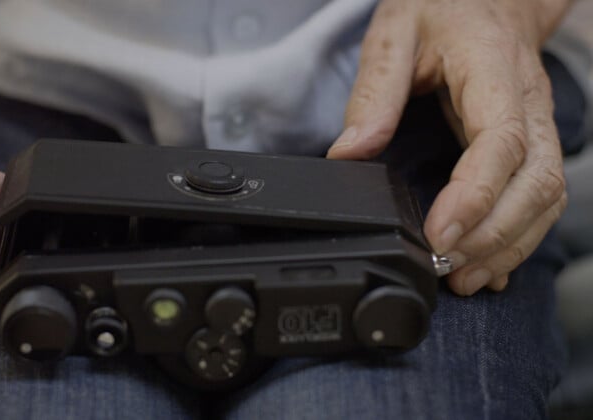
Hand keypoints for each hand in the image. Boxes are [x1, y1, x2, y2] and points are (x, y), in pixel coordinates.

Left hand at [327, 0, 570, 294]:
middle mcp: (528, 103)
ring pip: (546, 197)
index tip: (440, 235)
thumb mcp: (394, 33)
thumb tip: (349, 153)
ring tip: (464, 278)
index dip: (475, 196)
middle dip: (495, 235)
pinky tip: (491, 265)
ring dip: (509, 245)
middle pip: (535, 181)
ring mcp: (537, 124)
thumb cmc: (442, 8)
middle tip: (447, 268)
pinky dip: (519, 236)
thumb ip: (374, 92)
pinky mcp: (531, 143)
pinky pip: (540, 196)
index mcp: (494, 70)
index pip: (501, 141)